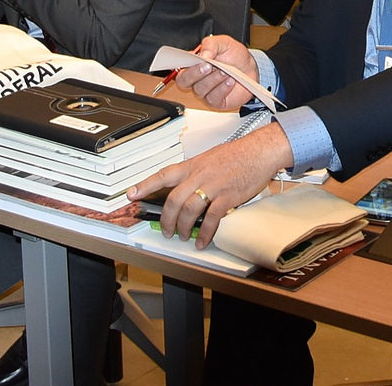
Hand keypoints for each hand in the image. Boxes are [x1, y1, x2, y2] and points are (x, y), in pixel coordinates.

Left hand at [129, 126, 293, 248]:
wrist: (260, 151)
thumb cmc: (238, 154)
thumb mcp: (210, 157)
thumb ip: (196, 172)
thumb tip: (186, 186)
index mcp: (193, 165)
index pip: (163, 175)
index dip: (145, 185)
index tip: (132, 194)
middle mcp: (199, 175)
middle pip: (173, 199)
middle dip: (166, 219)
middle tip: (165, 230)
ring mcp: (213, 186)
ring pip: (188, 210)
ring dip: (182, 227)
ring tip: (182, 236)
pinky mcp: (227, 197)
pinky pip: (211, 219)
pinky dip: (204, 233)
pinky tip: (202, 240)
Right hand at [178, 35, 259, 108]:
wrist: (249, 68)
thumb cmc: (234, 56)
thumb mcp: (223, 42)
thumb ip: (211, 44)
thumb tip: (203, 54)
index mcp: (193, 63)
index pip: (180, 66)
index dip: (183, 64)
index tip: (195, 59)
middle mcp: (196, 78)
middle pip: (184, 81)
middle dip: (195, 73)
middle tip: (209, 66)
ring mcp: (204, 91)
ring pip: (200, 89)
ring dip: (213, 79)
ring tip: (226, 71)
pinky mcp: (215, 101)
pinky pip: (213, 98)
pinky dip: (222, 89)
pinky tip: (230, 81)